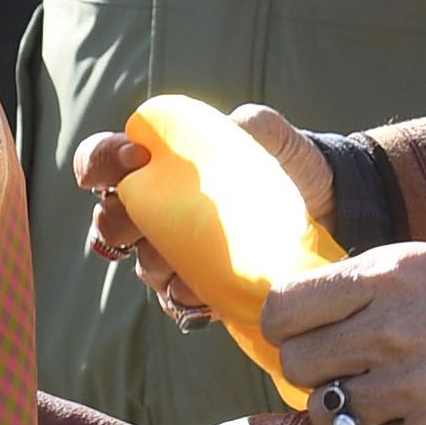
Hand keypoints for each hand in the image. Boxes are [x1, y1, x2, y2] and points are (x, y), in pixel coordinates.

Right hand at [75, 104, 329, 326]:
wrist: (326, 207)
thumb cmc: (285, 160)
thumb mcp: (269, 132)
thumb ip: (247, 123)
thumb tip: (235, 124)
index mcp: (156, 165)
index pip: (99, 160)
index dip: (100, 161)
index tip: (135, 159)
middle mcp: (152, 210)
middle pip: (107, 223)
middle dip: (120, 226)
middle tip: (154, 223)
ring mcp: (171, 252)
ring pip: (143, 266)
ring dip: (164, 265)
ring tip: (202, 260)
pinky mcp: (196, 287)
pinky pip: (174, 301)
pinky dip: (189, 297)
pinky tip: (215, 291)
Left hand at [264, 246, 425, 424]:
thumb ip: (368, 288)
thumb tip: (302, 314)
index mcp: (388, 274)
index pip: (285, 309)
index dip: (288, 330)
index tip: (306, 338)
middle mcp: (391, 328)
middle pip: (298, 366)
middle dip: (316, 374)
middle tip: (347, 374)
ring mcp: (412, 387)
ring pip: (330, 415)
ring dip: (350, 414)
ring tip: (387, 402)